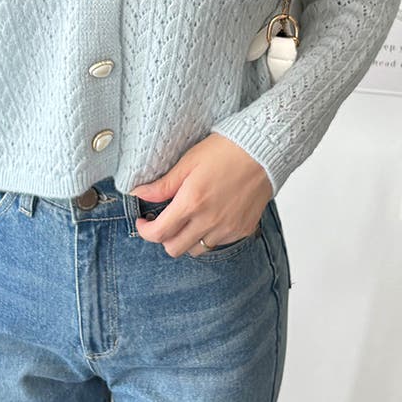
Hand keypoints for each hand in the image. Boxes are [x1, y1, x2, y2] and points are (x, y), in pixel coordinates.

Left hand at [129, 133, 274, 257]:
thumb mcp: (187, 162)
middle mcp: (209, 221)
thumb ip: (163, 185)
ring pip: (196, 250)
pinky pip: (218, 243)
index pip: (159, 233)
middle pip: (174, 249)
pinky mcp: (242, 230)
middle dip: (164, 237)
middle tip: (164, 220)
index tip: (143, 222)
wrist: (262, 151)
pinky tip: (209, 216)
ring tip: (188, 219)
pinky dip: (208, 235)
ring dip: (186, 239)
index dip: (145, 231)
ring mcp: (227, 228)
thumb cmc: (225, 151)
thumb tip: (139, 194)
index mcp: (192, 202)